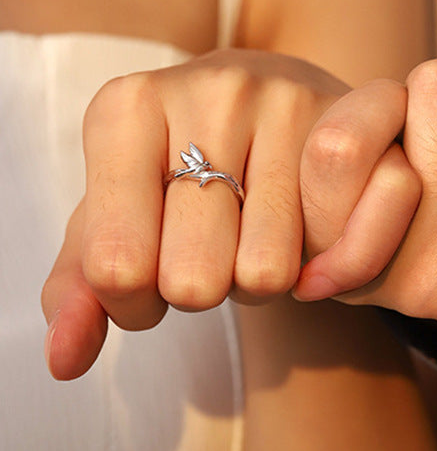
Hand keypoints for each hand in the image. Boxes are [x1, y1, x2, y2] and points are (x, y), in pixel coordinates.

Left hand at [41, 49, 418, 379]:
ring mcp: (289, 100)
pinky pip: (334, 250)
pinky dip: (320, 264)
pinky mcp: (356, 121)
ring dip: (259, 281)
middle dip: (200, 289)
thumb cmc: (187, 165)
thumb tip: (66, 361)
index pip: (115, 266)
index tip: (149, 274)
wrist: (275, 96)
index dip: (132, 301)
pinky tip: (307, 231)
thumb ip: (80, 285)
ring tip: (257, 236)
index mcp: (129, 106)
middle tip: (211, 252)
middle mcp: (213, 89)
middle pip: (194, 280)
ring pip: (267, 274)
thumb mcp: (120, 213)